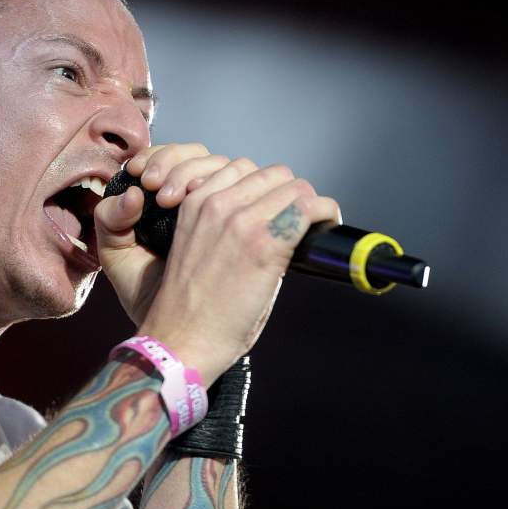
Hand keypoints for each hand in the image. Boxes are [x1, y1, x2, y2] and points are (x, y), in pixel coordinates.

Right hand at [93, 144, 340, 382]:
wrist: (180, 339)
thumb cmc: (186, 308)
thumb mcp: (192, 249)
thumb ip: (220, 227)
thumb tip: (263, 221)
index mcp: (194, 203)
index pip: (241, 168)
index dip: (261, 189)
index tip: (271, 209)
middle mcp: (216, 204)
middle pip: (273, 173)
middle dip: (288, 194)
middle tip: (296, 220)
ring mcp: (242, 221)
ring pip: (295, 186)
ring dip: (307, 204)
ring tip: (313, 225)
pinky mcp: (266, 244)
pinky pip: (309, 208)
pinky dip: (325, 214)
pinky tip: (327, 226)